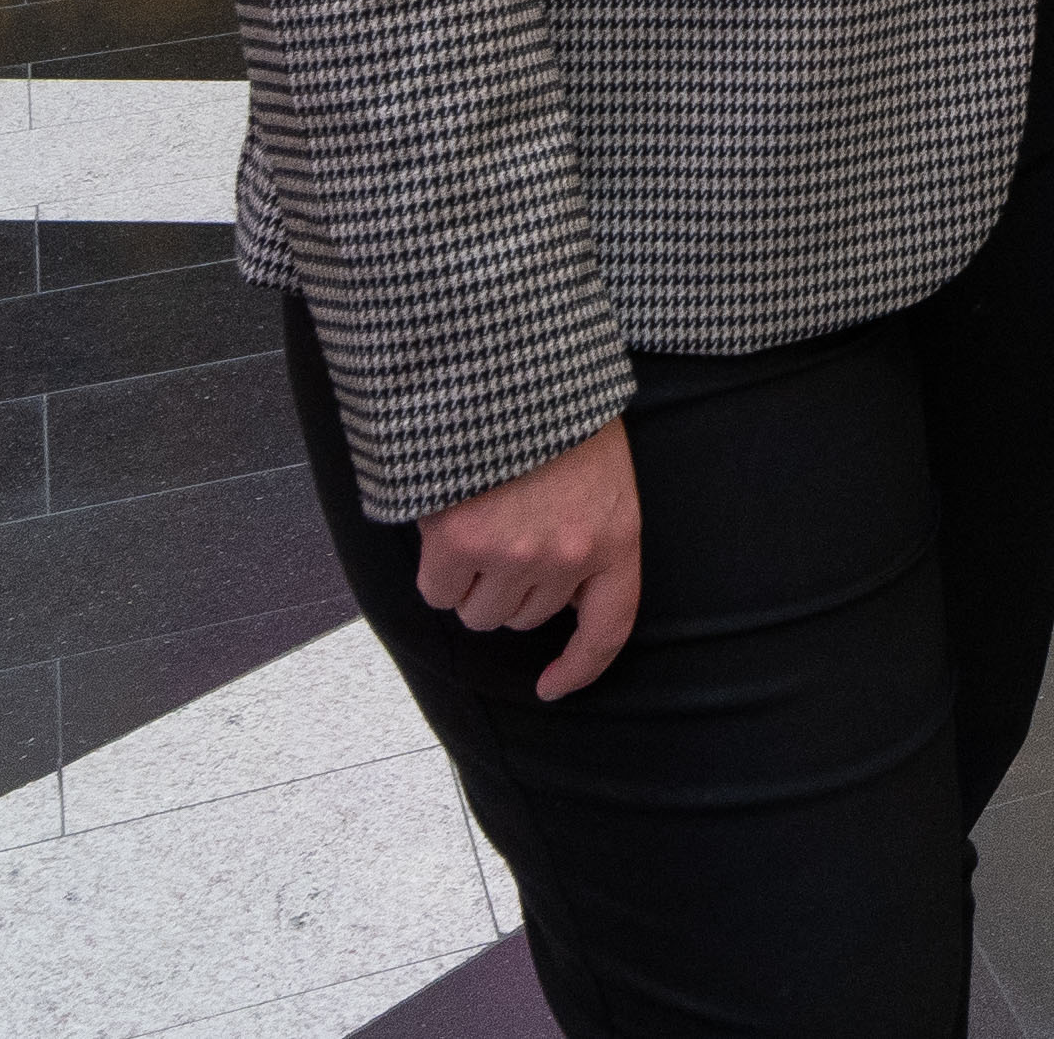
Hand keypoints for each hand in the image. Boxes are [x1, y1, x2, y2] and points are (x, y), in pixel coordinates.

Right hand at [415, 418, 641, 701]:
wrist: (513, 367)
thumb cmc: (557, 414)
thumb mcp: (602, 474)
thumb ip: (589, 530)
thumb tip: (561, 588)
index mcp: (617, 535)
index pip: (608, 627)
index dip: (580, 667)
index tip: (552, 686)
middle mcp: (569, 555)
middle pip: (524, 618)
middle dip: (510, 588)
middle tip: (507, 533)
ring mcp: (515, 552)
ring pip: (478, 613)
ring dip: (471, 581)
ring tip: (479, 522)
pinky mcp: (460, 543)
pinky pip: (438, 593)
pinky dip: (436, 569)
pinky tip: (447, 526)